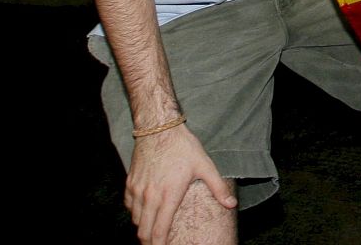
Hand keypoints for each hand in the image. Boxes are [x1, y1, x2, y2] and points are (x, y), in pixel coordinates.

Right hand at [124, 123, 235, 244]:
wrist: (158, 128)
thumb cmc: (183, 147)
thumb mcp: (204, 165)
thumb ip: (218, 188)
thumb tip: (232, 205)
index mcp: (168, 196)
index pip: (159, 231)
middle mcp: (150, 196)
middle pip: (144, 230)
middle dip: (149, 241)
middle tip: (157, 244)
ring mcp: (138, 190)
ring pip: (136, 219)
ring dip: (143, 228)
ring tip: (151, 232)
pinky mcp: (130, 182)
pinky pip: (129, 206)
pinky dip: (135, 213)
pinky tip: (143, 213)